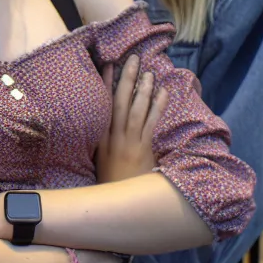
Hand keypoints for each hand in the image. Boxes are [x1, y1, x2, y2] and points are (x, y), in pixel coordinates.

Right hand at [96, 55, 167, 183]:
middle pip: (120, 102)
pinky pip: (151, 122)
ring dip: (142, 89)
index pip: (103, 104)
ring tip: (148, 71)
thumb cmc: (110, 181)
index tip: (107, 64)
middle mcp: (112, 136)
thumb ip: (103, 139)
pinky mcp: (143, 148)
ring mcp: (128, 142)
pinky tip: (162, 92)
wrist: (117, 202)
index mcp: (99, 136)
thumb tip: (106, 120)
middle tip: (132, 59)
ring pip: (136, 109)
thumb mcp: (99, 158)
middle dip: (126, 79)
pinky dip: (157, 106)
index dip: (105, 84)